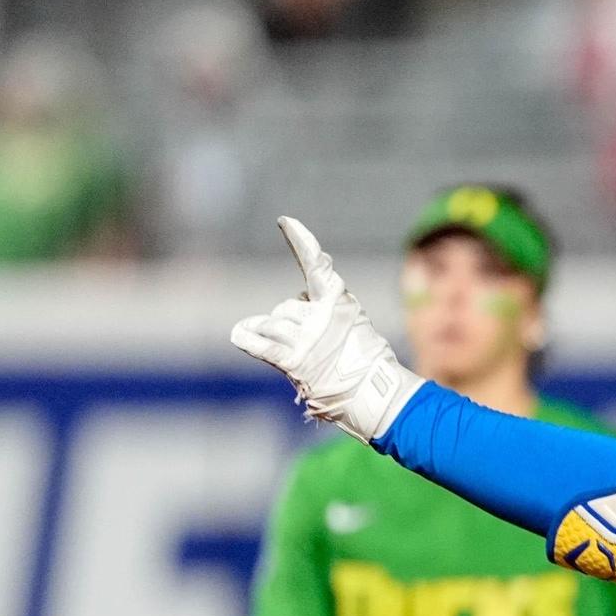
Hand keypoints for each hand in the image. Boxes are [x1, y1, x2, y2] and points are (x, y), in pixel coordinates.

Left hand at [231, 217, 421, 443]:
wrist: (376, 393)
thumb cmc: (363, 362)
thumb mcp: (351, 324)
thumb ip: (316, 310)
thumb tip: (253, 319)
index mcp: (339, 301)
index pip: (316, 265)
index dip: (301, 242)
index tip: (285, 221)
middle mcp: (322, 314)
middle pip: (284, 309)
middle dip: (289, 325)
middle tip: (313, 348)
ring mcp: (308, 337)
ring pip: (271, 326)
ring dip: (276, 340)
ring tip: (301, 359)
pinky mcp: (295, 361)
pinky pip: (263, 345)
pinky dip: (248, 338)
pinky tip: (239, 333)